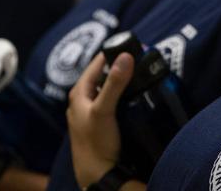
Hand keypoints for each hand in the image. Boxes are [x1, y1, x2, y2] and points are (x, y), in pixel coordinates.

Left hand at [67, 52, 133, 187]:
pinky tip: (134, 95)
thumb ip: (114, 83)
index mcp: (79, 92)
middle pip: (103, 75)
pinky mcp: (101, 121)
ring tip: (141, 73)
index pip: (96, 63)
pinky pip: (113, 100)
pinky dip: (123, 94)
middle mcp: (83, 99)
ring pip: (108, 88)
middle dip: (120, 66)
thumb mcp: (104, 110)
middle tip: (140, 58)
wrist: (98, 174)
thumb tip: (125, 57)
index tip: (131, 45)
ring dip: (122, 80)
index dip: (112, 52)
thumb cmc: (95, 143)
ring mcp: (92, 111)